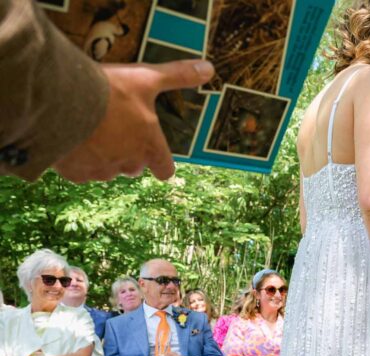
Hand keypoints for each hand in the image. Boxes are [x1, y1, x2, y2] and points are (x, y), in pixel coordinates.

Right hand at [54, 60, 214, 181]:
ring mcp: (101, 170)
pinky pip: (80, 172)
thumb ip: (177, 76)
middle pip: (134, 167)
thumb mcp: (146, 78)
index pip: (165, 169)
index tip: (157, 157)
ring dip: (102, 156)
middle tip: (115, 130)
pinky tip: (71, 139)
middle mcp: (128, 163)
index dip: (161, 163)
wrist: (60, 99)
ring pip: (106, 170)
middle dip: (128, 153)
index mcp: (149, 146)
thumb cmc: (108, 90)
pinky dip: (77, 159)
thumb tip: (208, 69)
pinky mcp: (76, 172)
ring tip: (91, 131)